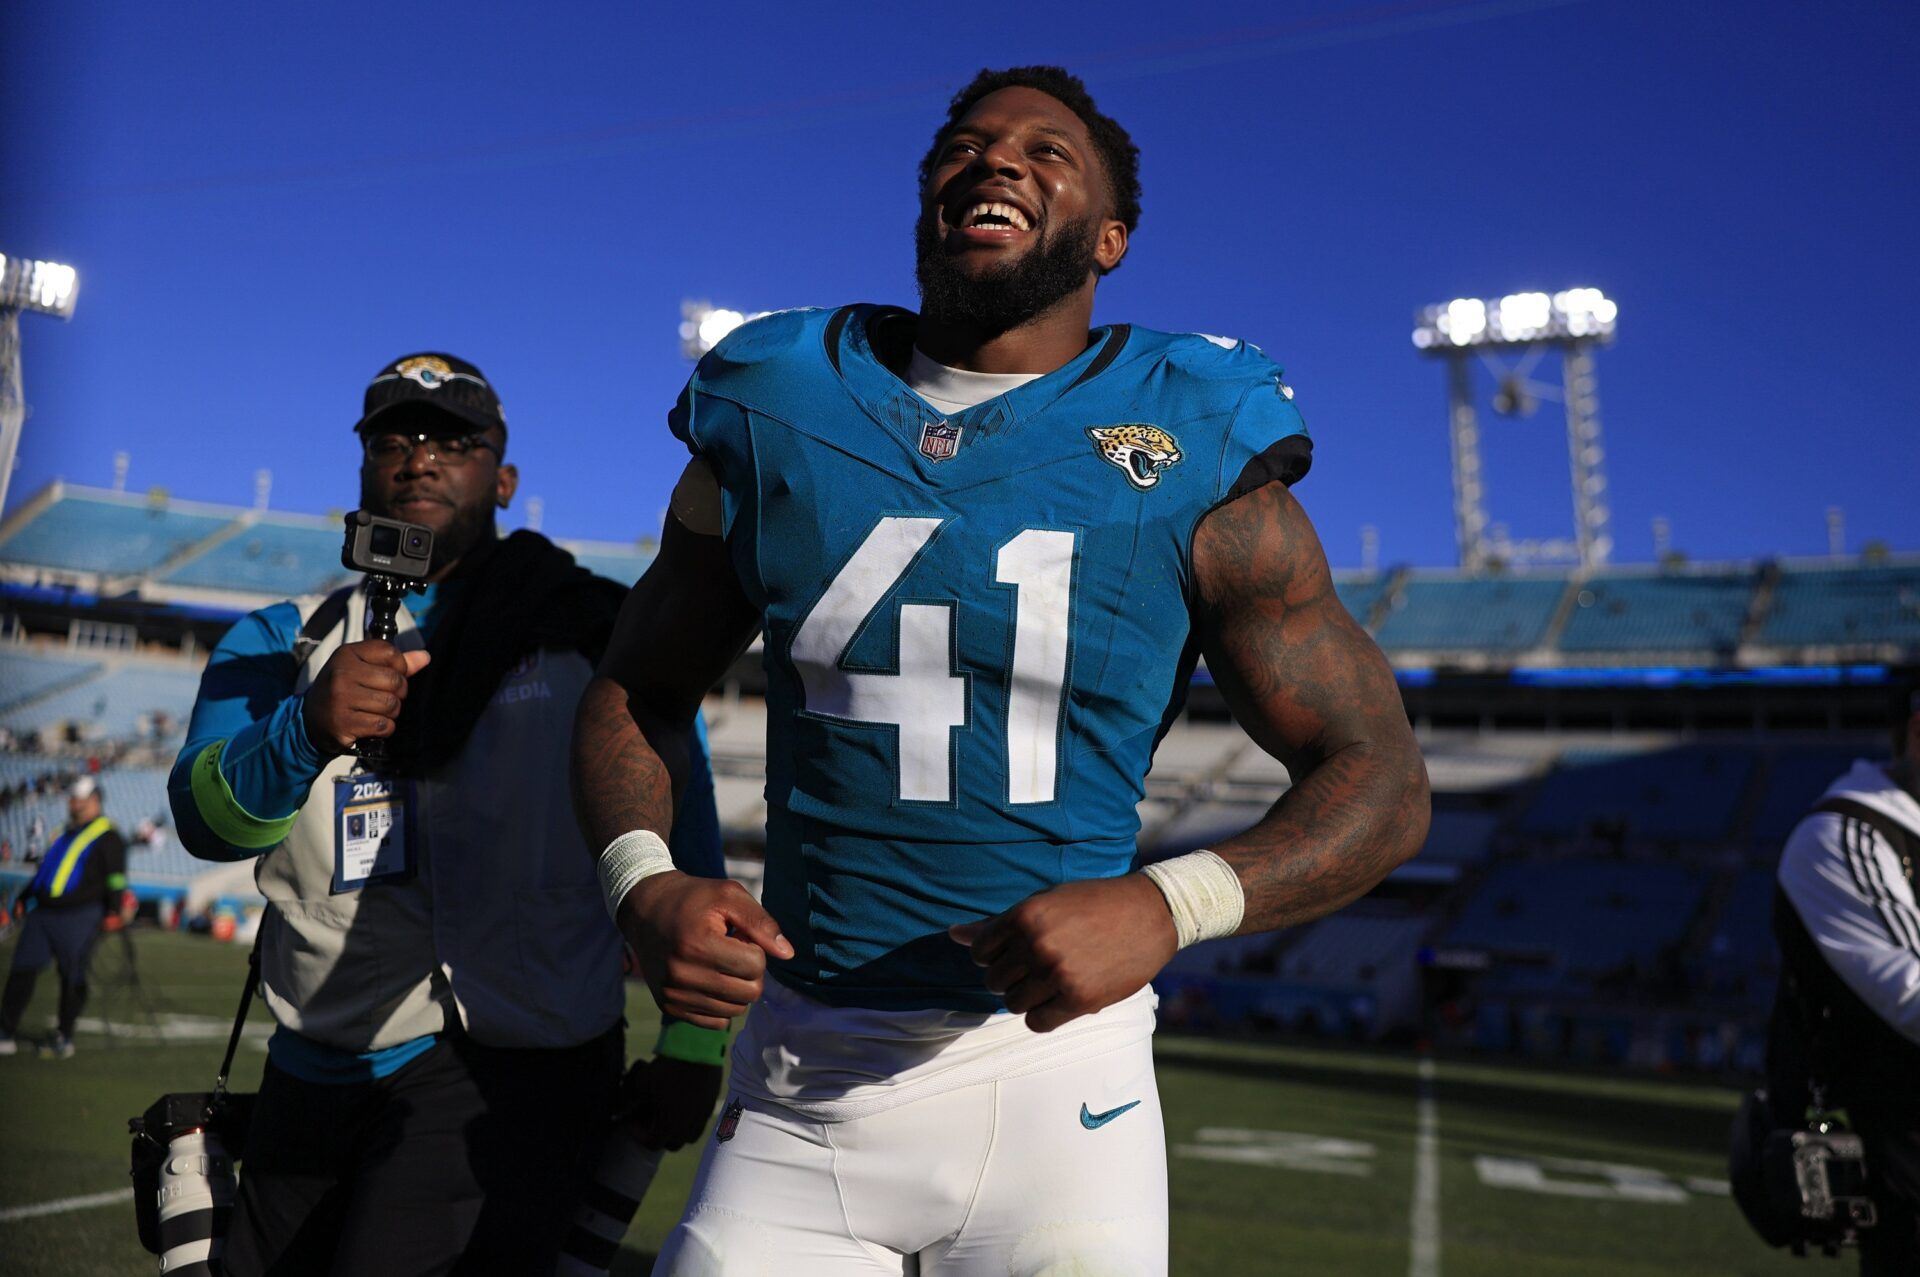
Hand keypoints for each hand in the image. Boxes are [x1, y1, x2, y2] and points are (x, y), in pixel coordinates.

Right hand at [302, 640, 430, 754]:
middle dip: (398, 693)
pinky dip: (385, 728)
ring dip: (391, 712)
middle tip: (384, 697)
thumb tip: (425, 657)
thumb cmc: (343, 690)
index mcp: (347, 654)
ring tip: (376, 711)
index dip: (399, 666)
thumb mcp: (361, 669)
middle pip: (395, 681)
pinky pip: (383, 724)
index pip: (390, 653)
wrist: (311, 720)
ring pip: (391, 704)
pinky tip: (372, 725)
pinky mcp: (344, 723)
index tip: (390, 675)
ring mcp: (341, 698)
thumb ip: (395, 663)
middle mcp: (342, 673)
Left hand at [615, 1055, 724, 1150]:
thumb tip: (615, 1112)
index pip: (652, 1144)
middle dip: (660, 1136)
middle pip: (673, 1144)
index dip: (639, 1135)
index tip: (633, 1121)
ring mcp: (702, 1117)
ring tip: (670, 1114)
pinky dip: (691, 1117)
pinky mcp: (711, 1104)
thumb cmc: (664, 1071)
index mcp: (669, 1128)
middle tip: (651, 1121)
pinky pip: (700, 1120)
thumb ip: (626, 1102)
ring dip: (679, 1130)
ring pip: (690, 1135)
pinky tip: (683, 1101)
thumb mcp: (639, 1085)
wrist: (695, 1051)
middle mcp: (688, 1128)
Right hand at [618, 871, 793, 1029]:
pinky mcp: (669, 1007)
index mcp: (697, 944)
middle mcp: (682, 975)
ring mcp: (673, 995)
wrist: (646, 910)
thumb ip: (761, 923)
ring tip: (720, 963)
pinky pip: (716, 1022)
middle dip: (751, 971)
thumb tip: (788, 954)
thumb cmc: (693, 899)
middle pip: (749, 992)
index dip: (755, 948)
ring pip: (736, 1010)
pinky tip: (711, 979)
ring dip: (738, 988)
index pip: (755, 965)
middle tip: (733, 950)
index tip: (739, 935)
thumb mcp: (729, 896)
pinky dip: (722, 1004)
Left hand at [949, 875, 1178, 1032]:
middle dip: (1008, 977)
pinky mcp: (1080, 999)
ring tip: (1048, 982)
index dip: (993, 955)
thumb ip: (998, 923)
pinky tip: (1057, 999)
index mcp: (1025, 915)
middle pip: (994, 981)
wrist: (1149, 913)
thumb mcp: (1044, 902)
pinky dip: (1042, 1016)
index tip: (1013, 953)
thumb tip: (953, 934)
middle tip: (1035, 967)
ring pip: (1013, 1004)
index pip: (980, 952)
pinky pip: (1037, 1023)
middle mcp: (1038, 945)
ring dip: (1025, 997)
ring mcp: (1058, 974)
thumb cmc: (1093, 903)